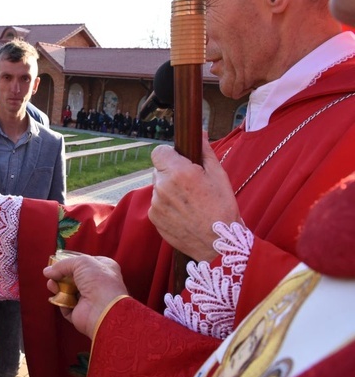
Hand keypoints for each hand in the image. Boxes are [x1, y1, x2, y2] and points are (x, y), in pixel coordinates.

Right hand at [44, 255, 127, 339]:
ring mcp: (89, 299)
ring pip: (68, 291)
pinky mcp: (80, 313)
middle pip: (74, 277)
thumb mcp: (81, 262)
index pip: (86, 262)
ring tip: (52, 285)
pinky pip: (65, 305)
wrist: (103, 308)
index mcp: (104, 268)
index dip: (72, 261)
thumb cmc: (98, 281)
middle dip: (61, 275)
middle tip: (52, 275)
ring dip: (58, 287)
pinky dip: (59, 301)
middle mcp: (97, 284)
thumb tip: (48, 271)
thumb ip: (63, 264)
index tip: (59, 262)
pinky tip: (57, 297)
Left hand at [148, 135, 239, 261]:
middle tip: (190, 184)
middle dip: (171, 172)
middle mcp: (162, 187)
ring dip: (168, 190)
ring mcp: (156, 204)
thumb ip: (204, 151)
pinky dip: (166, 206)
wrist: (217, 243)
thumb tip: (199, 133)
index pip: (158, 152)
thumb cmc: (222, 207)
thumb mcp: (219, 175)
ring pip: (158, 188)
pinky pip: (157, 204)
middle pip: (159, 170)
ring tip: (189, 202)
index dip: (169, 155)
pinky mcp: (153, 218)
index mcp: (179, 172)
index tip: (179, 161)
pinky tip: (183, 213)